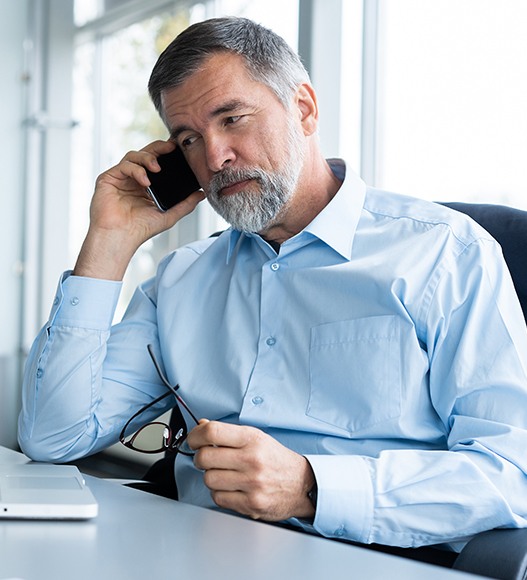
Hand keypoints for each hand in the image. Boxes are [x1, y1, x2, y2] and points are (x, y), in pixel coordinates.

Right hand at [74, 140, 204, 279]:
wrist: (120, 237)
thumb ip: (186, 204)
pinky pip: (124, 165)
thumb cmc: (141, 229)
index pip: (158, 162)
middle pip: (146, 153)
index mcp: (147, 184)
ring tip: (157, 168)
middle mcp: (133, 178)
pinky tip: (145, 181)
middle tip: (171, 147)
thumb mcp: (169, 215)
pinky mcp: (108, 178)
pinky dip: (136, 170)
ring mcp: (121, 177)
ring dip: (148, 158)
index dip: (167, 153)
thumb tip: (202, 193)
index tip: (179, 149)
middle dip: (159, 148)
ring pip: (134, 155)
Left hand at [187, 420, 315, 520]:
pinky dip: (220, 493)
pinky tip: (231, 488)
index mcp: (252, 439)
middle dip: (200, 458)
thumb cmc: (276, 460)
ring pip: (208, 479)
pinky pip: (218, 498)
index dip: (195, 435)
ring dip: (211, 477)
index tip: (193, 440)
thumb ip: (227, 433)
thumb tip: (201, 425)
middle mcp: (252, 460)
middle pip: (204, 457)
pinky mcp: (251, 504)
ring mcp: (252, 483)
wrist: (301, 484)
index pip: (212, 432)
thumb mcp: (256, 438)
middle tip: (207, 459)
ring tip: (223, 474)